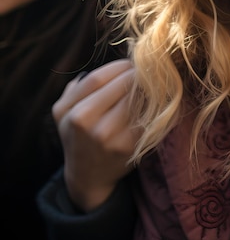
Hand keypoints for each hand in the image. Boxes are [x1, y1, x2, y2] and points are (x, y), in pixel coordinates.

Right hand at [53, 59, 140, 211]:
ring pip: (138, 99)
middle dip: (136, 74)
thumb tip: (99, 66)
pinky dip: (155, 104)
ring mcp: (114, 138)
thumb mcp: (63, 114)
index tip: (130, 63)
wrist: (87, 177)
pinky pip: (148, 115)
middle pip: (121, 86)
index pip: (98, 78)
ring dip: (148, 87)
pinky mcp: (132, 145)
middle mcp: (93, 127)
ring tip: (152, 82)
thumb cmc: (76, 137)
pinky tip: (157, 99)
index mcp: (75, 114)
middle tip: (146, 69)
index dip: (117, 66)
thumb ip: (75, 88)